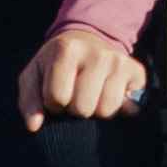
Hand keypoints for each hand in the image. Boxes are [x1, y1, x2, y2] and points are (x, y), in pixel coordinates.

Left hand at [19, 20, 152, 130]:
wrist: (88, 41)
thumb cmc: (56, 65)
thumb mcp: (35, 76)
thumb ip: (29, 101)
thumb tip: (34, 126)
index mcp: (67, 49)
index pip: (57, 97)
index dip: (53, 103)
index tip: (56, 93)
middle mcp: (97, 53)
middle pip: (82, 107)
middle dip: (75, 109)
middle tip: (75, 95)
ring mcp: (119, 62)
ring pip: (105, 110)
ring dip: (95, 110)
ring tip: (91, 95)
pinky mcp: (137, 72)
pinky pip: (127, 110)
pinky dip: (117, 110)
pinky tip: (109, 95)